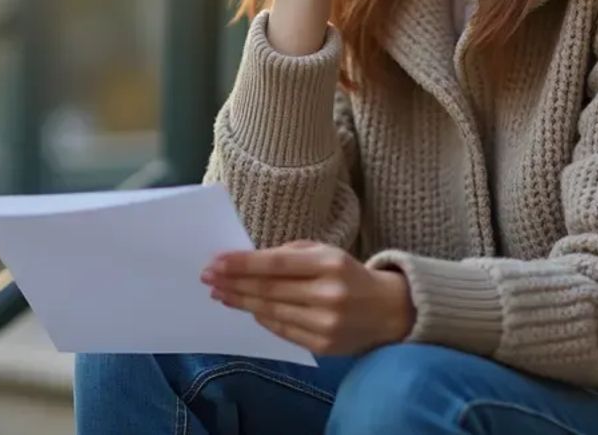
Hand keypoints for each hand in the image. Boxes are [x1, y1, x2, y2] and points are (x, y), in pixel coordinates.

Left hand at [202, 240, 415, 355]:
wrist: (388, 311)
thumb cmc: (350, 275)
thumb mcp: (327, 252)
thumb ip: (292, 253)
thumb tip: (249, 262)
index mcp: (329, 264)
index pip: (276, 263)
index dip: (242, 264)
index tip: (215, 262)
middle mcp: (327, 294)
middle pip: (268, 290)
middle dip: (234, 283)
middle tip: (208, 278)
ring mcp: (325, 323)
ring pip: (271, 312)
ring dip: (241, 302)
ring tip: (220, 294)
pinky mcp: (322, 345)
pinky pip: (282, 330)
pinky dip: (261, 319)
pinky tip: (246, 309)